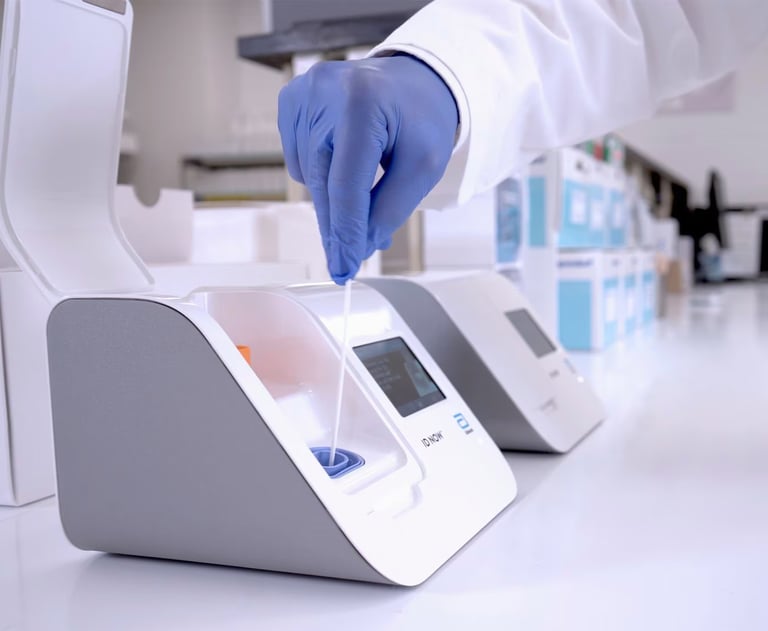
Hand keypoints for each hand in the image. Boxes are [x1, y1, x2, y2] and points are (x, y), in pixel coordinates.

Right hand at [278, 54, 458, 282]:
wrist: (412, 80)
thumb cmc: (421, 120)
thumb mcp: (423, 167)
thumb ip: (390, 208)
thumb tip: (358, 247)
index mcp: (362, 103)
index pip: (347, 184)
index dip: (345, 232)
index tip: (344, 268)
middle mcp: (323, 92)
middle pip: (324, 184)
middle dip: (337, 228)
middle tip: (346, 263)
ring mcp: (302, 94)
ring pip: (309, 178)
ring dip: (333, 202)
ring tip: (363, 198)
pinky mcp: (291, 101)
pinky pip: (299, 161)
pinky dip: (320, 176)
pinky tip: (343, 164)